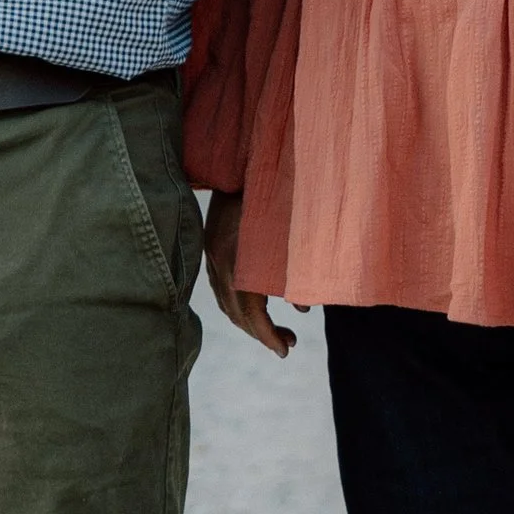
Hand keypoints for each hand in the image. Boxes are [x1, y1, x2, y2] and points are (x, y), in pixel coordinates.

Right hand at [204, 190, 295, 358]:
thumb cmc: (276, 194)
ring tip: (278, 328)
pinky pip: (221, 288)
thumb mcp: (290, 235)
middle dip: (262, 334)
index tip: (286, 352)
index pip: (251, 315)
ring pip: (226, 303)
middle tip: (288, 344)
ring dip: (250, 321)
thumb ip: (295, 274)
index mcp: (239, 264)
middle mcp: (220, 263)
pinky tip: (257, 302)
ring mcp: (212, 255)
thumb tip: (303, 309)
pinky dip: (239, 303)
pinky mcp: (210, 247)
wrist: (241, 161)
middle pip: (236, 314)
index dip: (269, 337)